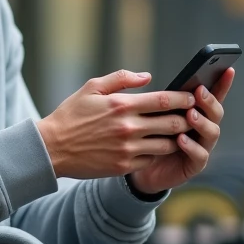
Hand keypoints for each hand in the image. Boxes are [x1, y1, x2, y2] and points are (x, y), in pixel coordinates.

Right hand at [36, 70, 196, 179]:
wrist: (52, 148)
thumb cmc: (71, 115)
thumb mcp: (92, 88)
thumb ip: (121, 79)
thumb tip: (147, 77)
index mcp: (122, 105)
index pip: (164, 100)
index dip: (183, 99)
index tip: (191, 97)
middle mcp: (128, 127)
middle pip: (172, 123)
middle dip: (186, 119)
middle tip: (192, 116)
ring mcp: (127, 149)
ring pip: (166, 144)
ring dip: (176, 138)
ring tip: (180, 133)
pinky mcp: (123, 166)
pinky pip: (151, 159)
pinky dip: (158, 153)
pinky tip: (159, 147)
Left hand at [129, 67, 234, 194]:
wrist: (142, 168)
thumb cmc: (149, 136)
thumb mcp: (153, 114)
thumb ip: (158, 99)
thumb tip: (148, 76)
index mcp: (196, 112)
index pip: (214, 95)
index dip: (222, 83)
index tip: (228, 69)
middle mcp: (203, 128)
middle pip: (216, 112)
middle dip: (210, 101)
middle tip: (200, 92)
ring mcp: (202, 146)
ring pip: (212, 133)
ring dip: (202, 122)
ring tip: (190, 115)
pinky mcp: (194, 165)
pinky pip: (200, 156)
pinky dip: (192, 146)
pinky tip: (181, 139)